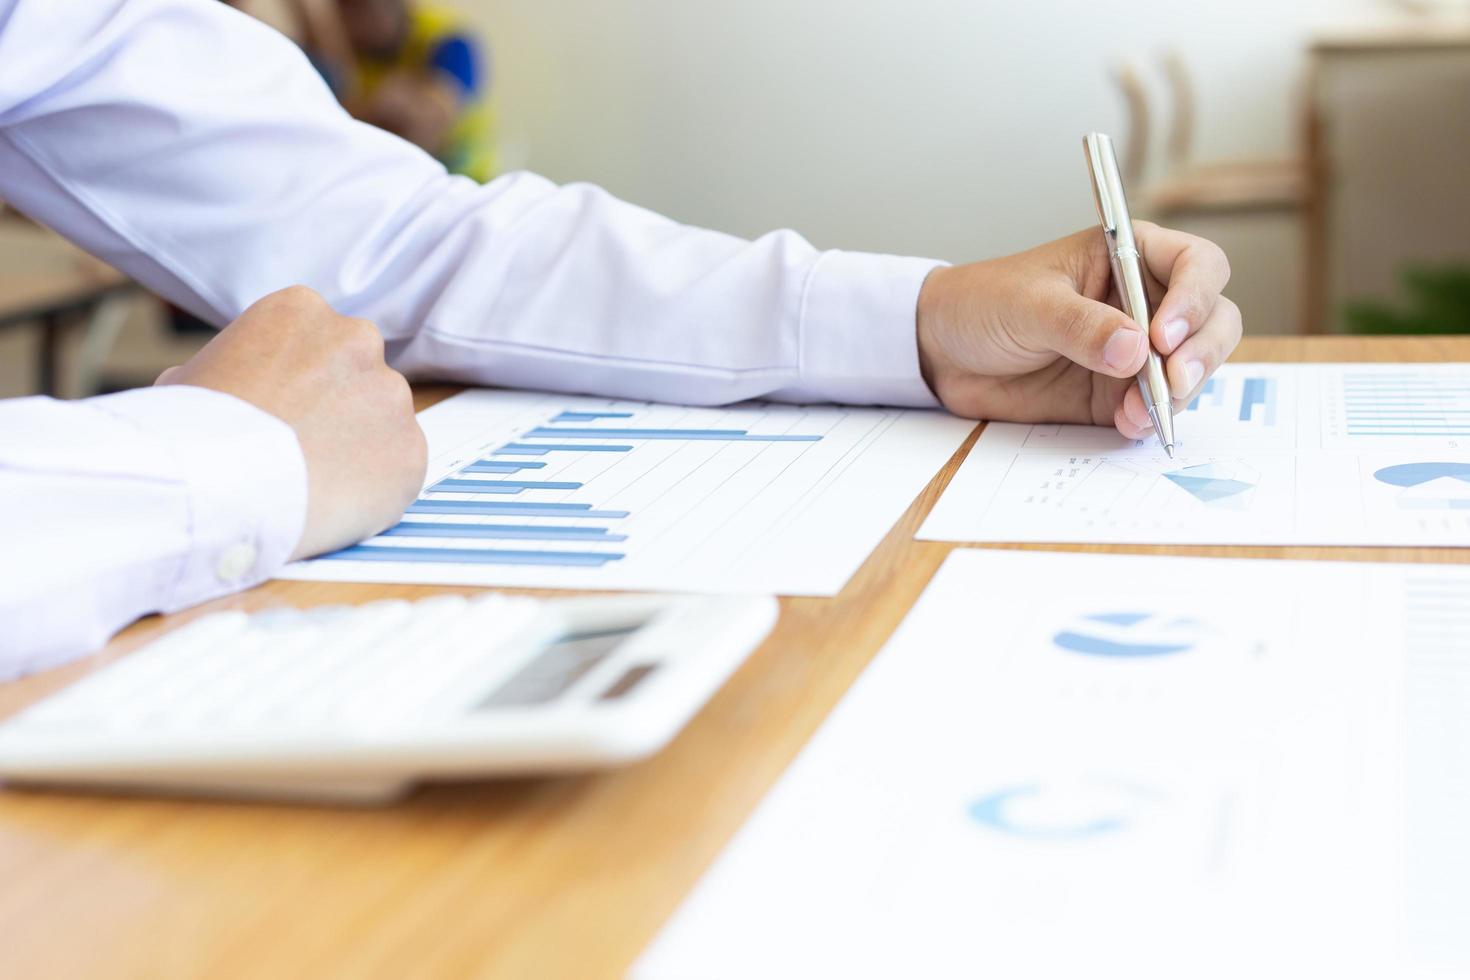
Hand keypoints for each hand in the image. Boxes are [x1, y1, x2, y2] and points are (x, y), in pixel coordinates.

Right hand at [156, 286, 426, 558]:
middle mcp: (358, 341)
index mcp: (300, 310)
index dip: (297, 382)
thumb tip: (214, 383)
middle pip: (357, 376)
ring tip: (311, 481)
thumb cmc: (191, 433)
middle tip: (301, 448)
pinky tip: (334, 503)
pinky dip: (375, 489)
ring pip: (381, 424)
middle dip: (337, 408)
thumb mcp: (186, 381)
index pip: (315, 342)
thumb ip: (224, 372)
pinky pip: (398, 470)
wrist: (218, 487)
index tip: (280, 412)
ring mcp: (392, 396)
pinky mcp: (413, 450)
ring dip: (357, 448)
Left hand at [916, 223, 1241, 438]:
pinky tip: (1129, 423)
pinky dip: (1153, 417)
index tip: (1163, 335)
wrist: (942, 353)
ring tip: (1138, 411)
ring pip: (1194, 368)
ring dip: (1179, 392)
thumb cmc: (982, 305)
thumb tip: (1135, 350)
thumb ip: (1080, 326)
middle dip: (1201, 351)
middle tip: (1172, 380)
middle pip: (1213, 319)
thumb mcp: (1028, 306)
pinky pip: (1158, 407)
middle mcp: (1145, 301)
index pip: (1198, 264)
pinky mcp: (1119, 393)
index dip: (1195, 297)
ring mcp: (1137, 350)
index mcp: (1129, 256)